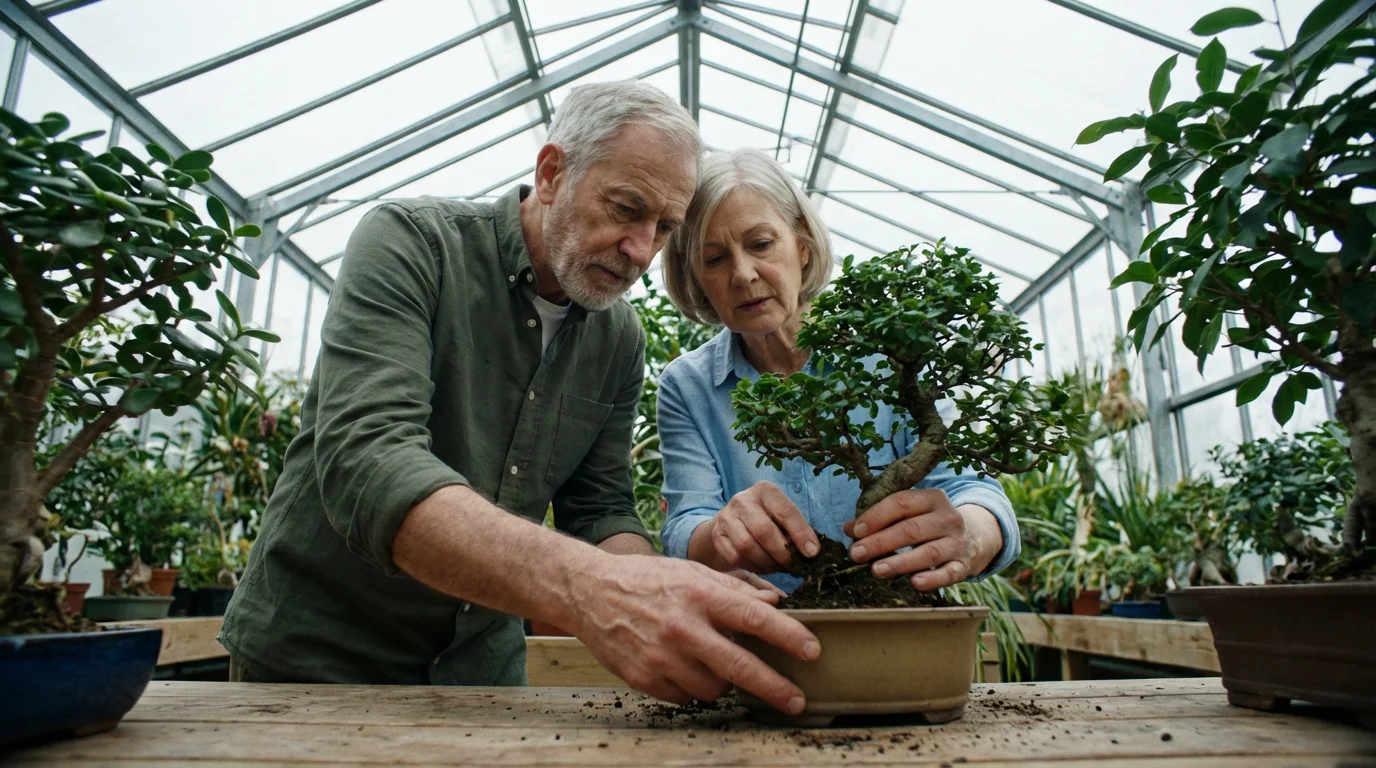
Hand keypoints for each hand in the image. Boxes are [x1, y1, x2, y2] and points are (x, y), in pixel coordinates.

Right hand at [567, 554, 819, 712]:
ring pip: (714, 688)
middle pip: (741, 666)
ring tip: (711, 661)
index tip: (812, 650)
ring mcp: (662, 656)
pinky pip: (686, 697)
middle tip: (796, 700)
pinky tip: (683, 667)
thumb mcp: (692, 571)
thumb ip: (734, 589)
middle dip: (775, 687)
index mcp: (699, 594)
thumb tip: (775, 606)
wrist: (590, 592)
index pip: (754, 618)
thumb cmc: (647, 580)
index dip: (788, 636)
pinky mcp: (644, 678)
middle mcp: (682, 627)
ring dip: (724, 682)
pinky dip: (692, 687)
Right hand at [689, 481, 819, 573]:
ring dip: (767, 563)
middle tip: (794, 567)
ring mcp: (726, 516)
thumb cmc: (766, 520)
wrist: (731, 523)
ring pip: (747, 546)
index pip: (786, 511)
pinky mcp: (717, 534)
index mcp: (765, 490)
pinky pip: (735, 557)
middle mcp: (743, 499)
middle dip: (783, 554)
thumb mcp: (781, 517)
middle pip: (764, 530)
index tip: (812, 553)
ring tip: (778, 567)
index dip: (800, 534)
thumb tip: (811, 553)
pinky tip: (762, 567)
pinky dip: (752, 566)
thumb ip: (794, 530)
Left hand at [843, 489, 1002, 590]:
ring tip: (876, 570)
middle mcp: (948, 518)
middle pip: (911, 529)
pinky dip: (933, 579)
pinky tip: (915, 583)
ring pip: (928, 552)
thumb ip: (881, 519)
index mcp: (932, 498)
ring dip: (900, 562)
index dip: (876, 516)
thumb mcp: (911, 513)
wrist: (975, 536)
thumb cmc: (930, 524)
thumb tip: (848, 529)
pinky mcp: (964, 565)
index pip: (901, 503)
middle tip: (856, 554)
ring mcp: (958, 542)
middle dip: (881, 542)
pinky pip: (949, 573)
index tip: (855, 531)